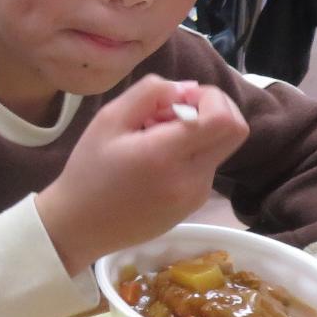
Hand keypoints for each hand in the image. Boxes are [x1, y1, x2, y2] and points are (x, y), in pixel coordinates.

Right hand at [37, 77, 249, 274]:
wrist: (80, 228)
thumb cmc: (88, 171)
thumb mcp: (108, 120)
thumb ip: (149, 93)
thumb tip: (185, 89)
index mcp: (166, 155)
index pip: (223, 118)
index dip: (210, 98)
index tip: (180, 98)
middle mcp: (191, 178)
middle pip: (236, 131)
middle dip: (213, 110)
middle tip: (175, 113)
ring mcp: (196, 196)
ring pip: (219, 148)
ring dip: (198, 134)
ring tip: (155, 141)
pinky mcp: (194, 206)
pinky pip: (206, 168)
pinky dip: (190, 154)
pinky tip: (156, 162)